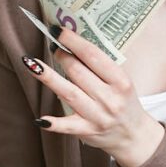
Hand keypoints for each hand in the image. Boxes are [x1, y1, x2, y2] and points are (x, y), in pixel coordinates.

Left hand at [22, 28, 163, 166]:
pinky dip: (54, 123)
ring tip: (32, 64)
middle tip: (53, 48)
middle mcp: (110, 98)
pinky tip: (40, 118)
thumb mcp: (120, 82)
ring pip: (68, 93)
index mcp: (121, 81)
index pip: (93, 55)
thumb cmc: (124, 102)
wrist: (134, 135)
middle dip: (61, 56)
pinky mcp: (87, 131)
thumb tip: (70, 45)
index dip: (73, 41)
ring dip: (48, 78)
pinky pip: (67, 126)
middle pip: (78, 72)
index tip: (57, 30)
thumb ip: (100, 67)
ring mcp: (98, 116)